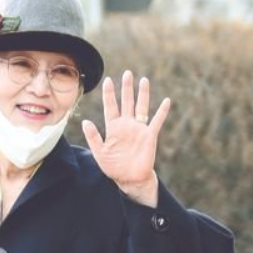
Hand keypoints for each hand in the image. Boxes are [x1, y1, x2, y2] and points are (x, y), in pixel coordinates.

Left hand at [82, 71, 169, 206]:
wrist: (129, 179)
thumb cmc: (113, 167)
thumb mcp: (99, 153)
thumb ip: (93, 137)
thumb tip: (85, 121)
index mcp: (113, 128)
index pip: (110, 107)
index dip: (109, 94)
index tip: (108, 80)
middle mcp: (126, 125)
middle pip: (127, 102)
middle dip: (126, 88)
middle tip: (127, 73)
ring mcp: (138, 129)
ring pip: (141, 107)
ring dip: (143, 94)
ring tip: (144, 80)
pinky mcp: (150, 136)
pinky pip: (157, 121)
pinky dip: (162, 112)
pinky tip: (166, 101)